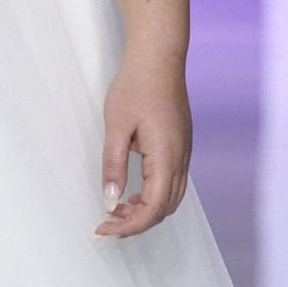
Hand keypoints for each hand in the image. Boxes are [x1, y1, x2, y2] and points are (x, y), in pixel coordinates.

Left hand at [95, 48, 191, 239]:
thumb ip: (113, 166)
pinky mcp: (180, 146)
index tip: (103, 229)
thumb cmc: (136, 86)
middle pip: (164, 209)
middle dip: (136, 223)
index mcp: (166, 157)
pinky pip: (172, 182)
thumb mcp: (116, 127)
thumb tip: (110, 200)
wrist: (159, 58)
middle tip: (106, 223)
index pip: (152, 209)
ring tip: (116, 209)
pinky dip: (153, 195)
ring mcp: (183, 152)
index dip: (128, 226)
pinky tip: (132, 191)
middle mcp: (180, 159)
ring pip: (170, 198)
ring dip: (145, 210)